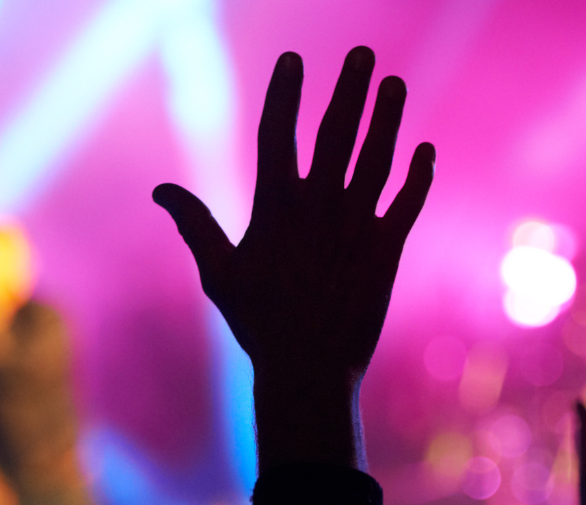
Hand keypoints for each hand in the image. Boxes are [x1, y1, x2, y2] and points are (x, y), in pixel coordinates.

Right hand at [152, 47, 433, 467]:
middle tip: (364, 54)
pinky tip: (425, 149)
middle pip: (337, 133)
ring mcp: (355, 226)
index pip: (279, 133)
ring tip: (394, 83)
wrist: (308, 371)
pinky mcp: (386, 250)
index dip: (286, 93)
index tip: (294, 59)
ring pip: (376, 159)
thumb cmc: (258, 323)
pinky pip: (406, 203)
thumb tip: (160, 191)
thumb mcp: (218, 273)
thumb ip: (194, 225)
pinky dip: (417, 176)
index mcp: (275, 206)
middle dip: (350, 89)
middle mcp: (318, 208)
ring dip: (387, 119)